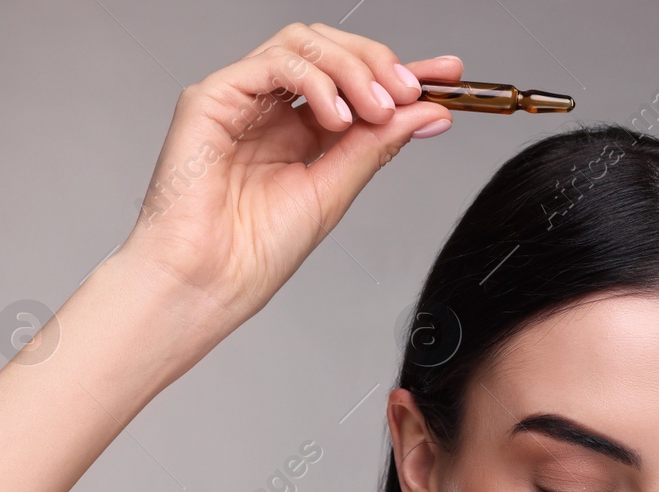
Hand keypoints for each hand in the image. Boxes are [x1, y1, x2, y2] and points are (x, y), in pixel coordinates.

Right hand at [116, 22, 460, 345]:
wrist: (210, 280)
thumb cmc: (256, 250)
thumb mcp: (337, 190)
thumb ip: (377, 144)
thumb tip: (427, 112)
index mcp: (301, 130)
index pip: (355, 82)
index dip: (401, 71)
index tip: (448, 74)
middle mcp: (271, 108)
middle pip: (330, 49)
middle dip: (378, 63)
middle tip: (410, 91)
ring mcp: (242, 98)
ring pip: (303, 43)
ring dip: (351, 68)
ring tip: (375, 109)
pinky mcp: (212, 97)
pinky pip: (272, 62)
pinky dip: (315, 80)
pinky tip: (336, 115)